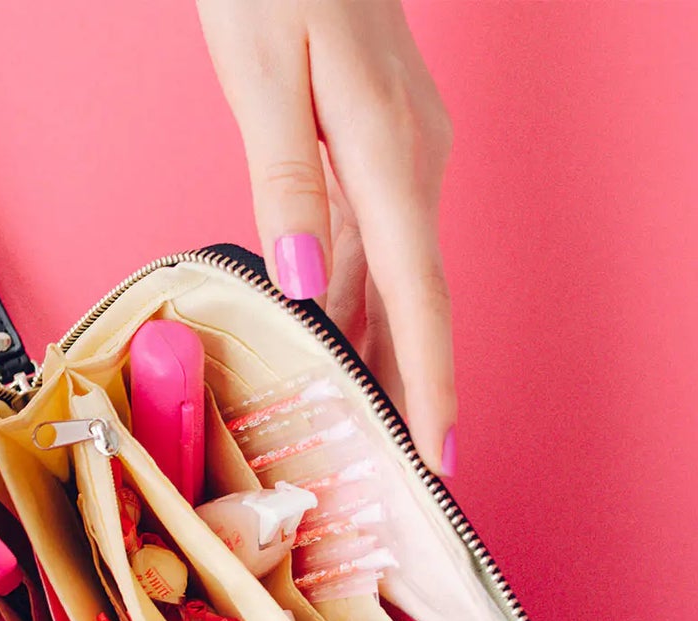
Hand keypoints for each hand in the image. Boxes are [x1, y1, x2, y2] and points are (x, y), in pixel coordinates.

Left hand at [197, 0, 455, 476]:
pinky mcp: (376, 142)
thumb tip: (303, 284)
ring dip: (380, 352)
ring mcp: (399, 152)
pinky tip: (331, 338)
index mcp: (387, 153)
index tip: (437, 459)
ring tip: (357, 426)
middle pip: (414, 303)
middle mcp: (409, 161)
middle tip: (394, 473)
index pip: (419, 298)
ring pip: (393, 279)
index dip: (430, 386)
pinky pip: (372, 244)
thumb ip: (286, 181)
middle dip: (409, 390)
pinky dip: (355, 300)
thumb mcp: (261, 70)